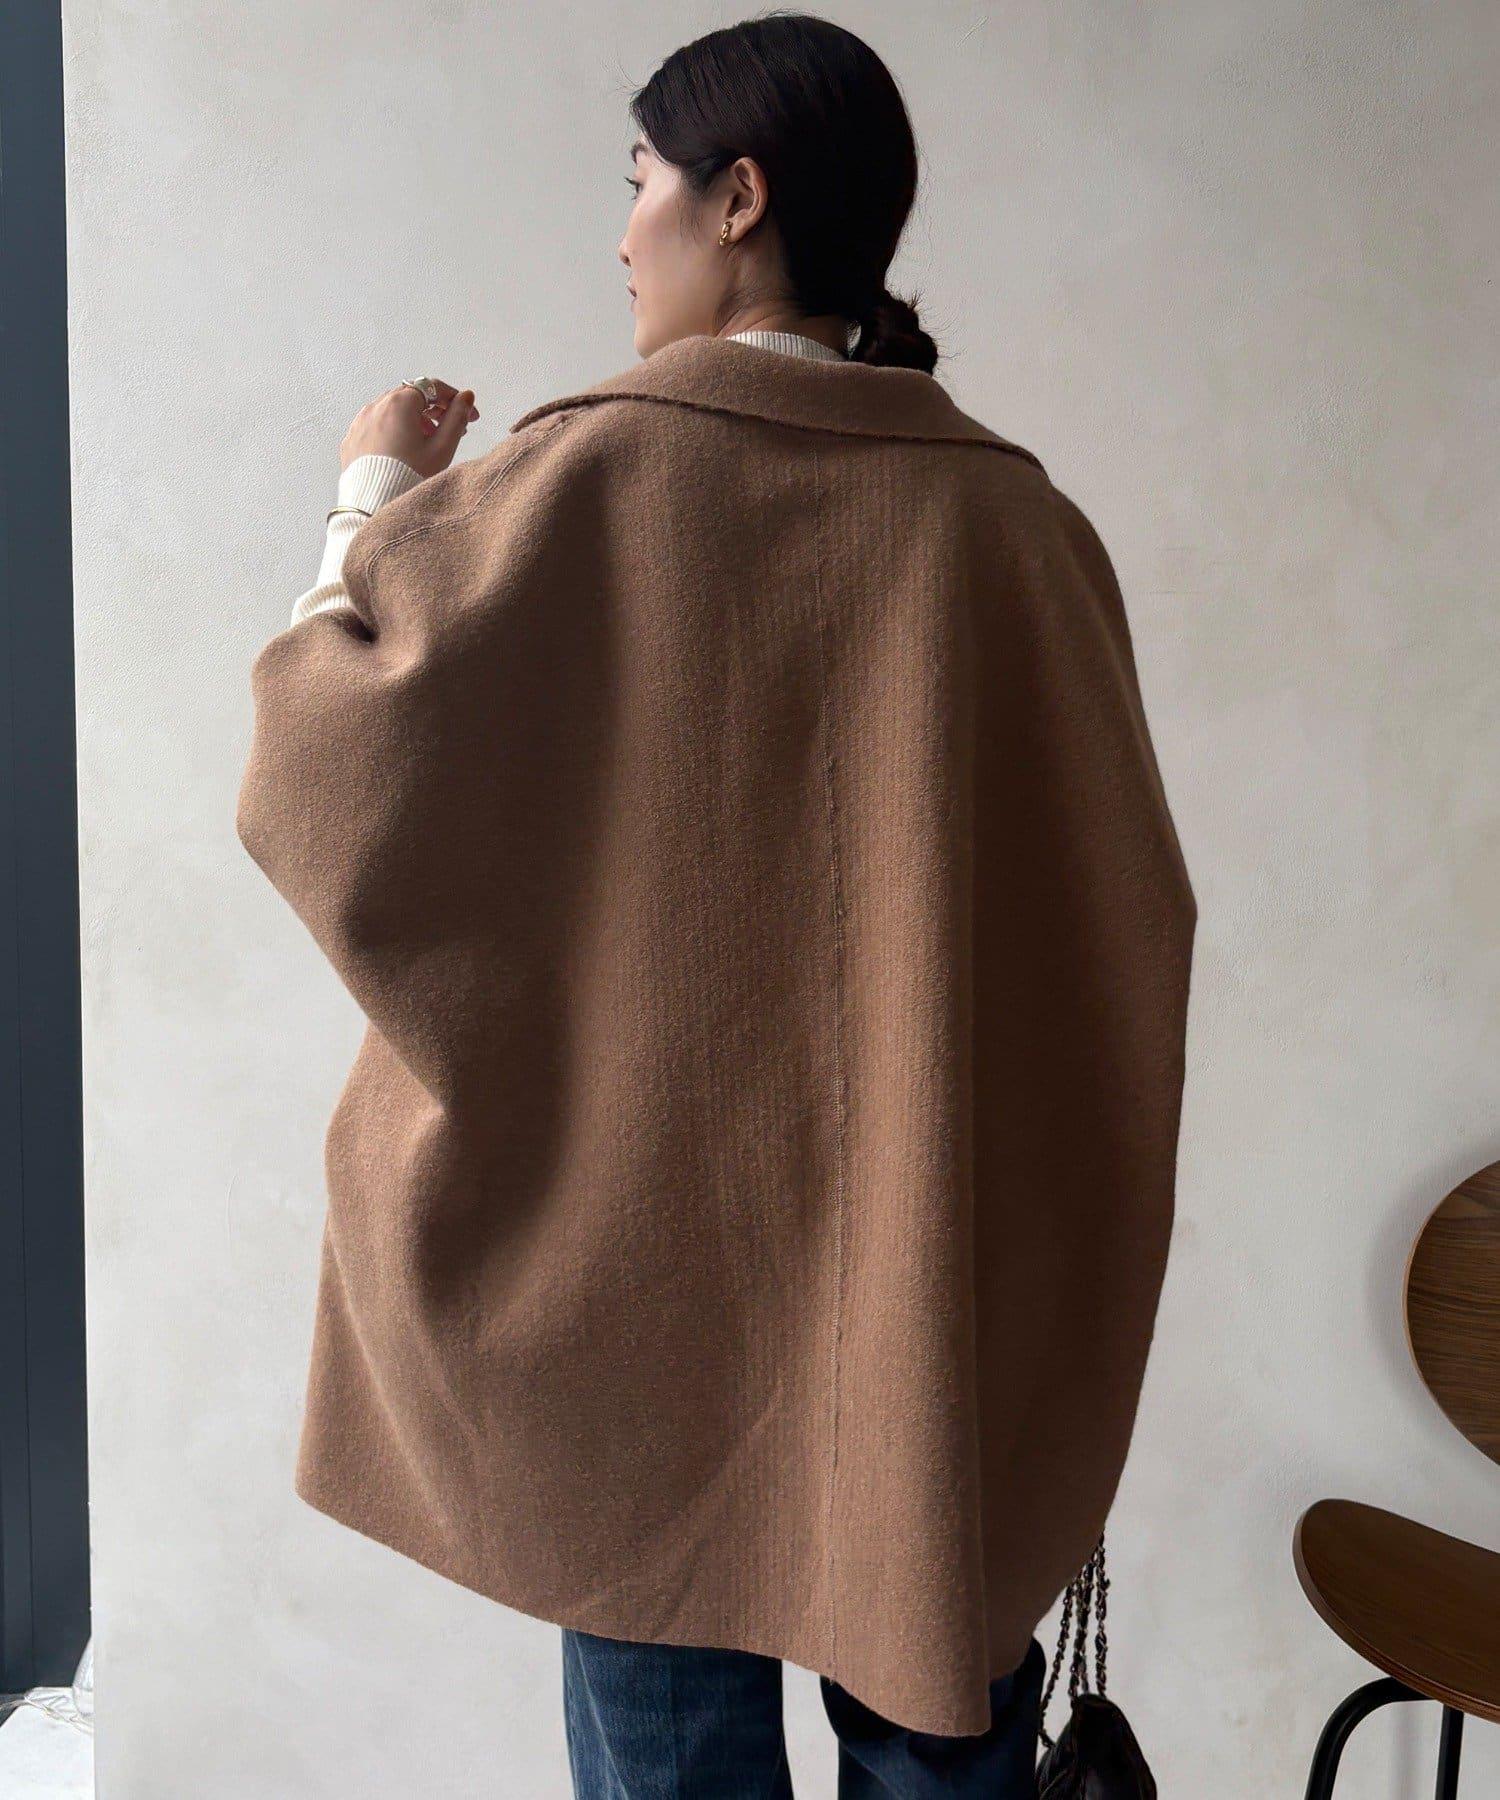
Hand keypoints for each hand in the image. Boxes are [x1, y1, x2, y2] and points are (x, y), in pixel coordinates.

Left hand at [339, 379, 480, 478]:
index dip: (454, 398)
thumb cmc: (408, 478)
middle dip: (433, 408)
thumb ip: (457, 418)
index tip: (468, 413)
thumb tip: (466, 398)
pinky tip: (403, 449)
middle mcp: (376, 406)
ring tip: (427, 441)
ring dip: (413, 418)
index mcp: (400, 403)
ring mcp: (361, 421)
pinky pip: (376, 425)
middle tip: (450, 428)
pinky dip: (392, 429)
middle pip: (411, 396)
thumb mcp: (442, 448)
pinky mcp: (352, 439)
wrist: (374, 506)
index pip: (432, 387)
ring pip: (392, 410)